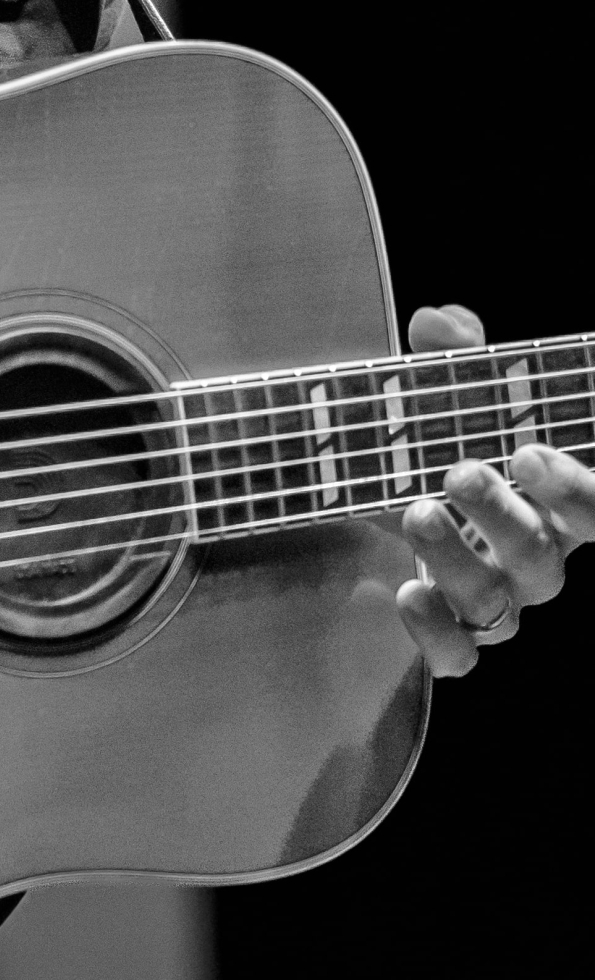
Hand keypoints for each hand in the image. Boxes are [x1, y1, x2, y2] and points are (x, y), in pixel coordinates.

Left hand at [396, 302, 594, 675]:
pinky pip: (457, 654)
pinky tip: (409, 593)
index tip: (529, 452)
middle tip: (460, 473)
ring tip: (417, 512)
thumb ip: (457, 358)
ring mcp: (497, 599)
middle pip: (541, 559)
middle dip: (502, 516)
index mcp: (555, 501)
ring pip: (495, 604)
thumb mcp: (459, 395)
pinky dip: (435, 632)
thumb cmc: (455, 440)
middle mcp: (535, 556)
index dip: (575, 488)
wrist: (402, 489)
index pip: (593, 510)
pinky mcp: (453, 630)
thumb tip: (439, 324)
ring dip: (455, 560)